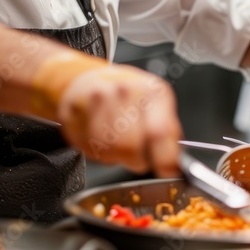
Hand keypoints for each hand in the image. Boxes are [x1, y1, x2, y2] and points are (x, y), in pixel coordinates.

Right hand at [55, 64, 181, 176]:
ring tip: (117, 139)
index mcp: (152, 91)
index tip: (167, 170)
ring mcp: (97, 99)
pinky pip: (87, 147)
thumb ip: (169, 132)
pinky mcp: (74, 110)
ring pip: (109, 150)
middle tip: (137, 154)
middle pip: (131, 147)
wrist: (89, 79)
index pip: (159, 132)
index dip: (163, 159)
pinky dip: (96, 150)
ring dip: (115, 155)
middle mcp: (124, 91)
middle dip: (137, 159)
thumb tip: (175, 162)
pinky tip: (100, 135)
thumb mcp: (157, 105)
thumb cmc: (127, 95)